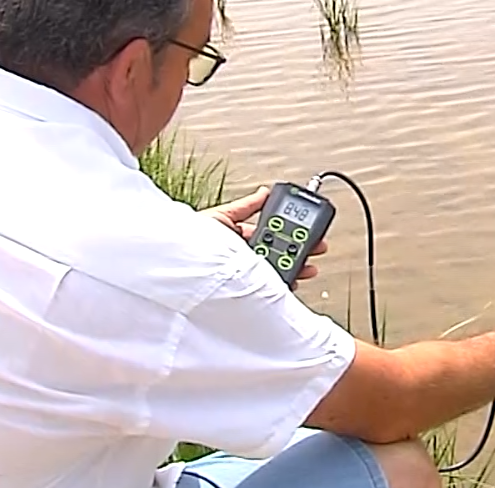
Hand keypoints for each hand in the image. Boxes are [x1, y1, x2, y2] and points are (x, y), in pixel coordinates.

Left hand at [200, 186, 327, 288]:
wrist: (177, 260)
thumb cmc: (190, 238)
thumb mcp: (222, 215)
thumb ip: (246, 206)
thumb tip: (264, 192)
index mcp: (240, 238)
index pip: (272, 233)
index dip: (291, 231)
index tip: (307, 229)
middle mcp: (244, 257)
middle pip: (279, 251)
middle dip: (300, 249)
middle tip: (316, 247)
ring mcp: (245, 274)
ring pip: (277, 269)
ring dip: (296, 267)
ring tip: (308, 265)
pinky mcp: (245, 289)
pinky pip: (268, 288)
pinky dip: (283, 285)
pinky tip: (292, 281)